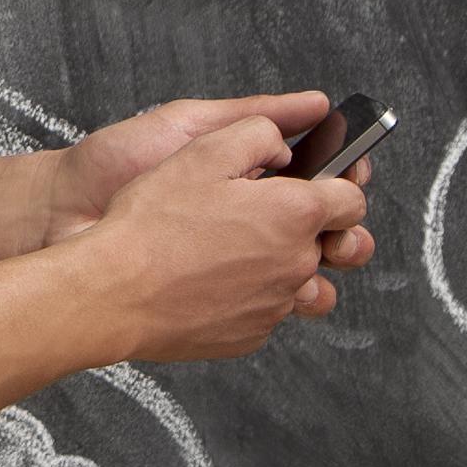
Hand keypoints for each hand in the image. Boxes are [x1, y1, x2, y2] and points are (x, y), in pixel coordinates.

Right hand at [72, 104, 372, 361]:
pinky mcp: (252, 334)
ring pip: (308, 284)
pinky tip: (215, 278)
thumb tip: (283, 145)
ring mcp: (276, 305)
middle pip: (337, 245)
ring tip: (249, 252)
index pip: (352, 199)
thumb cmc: (151, 224)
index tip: (320, 182)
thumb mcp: (202, 150)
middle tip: (281, 217)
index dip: (339, 184)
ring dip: (291, 266)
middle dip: (320, 228)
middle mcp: (296, 263)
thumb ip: (258, 132)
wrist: (113, 293)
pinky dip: (252, 294)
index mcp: (294, 213)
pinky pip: (269, 310)